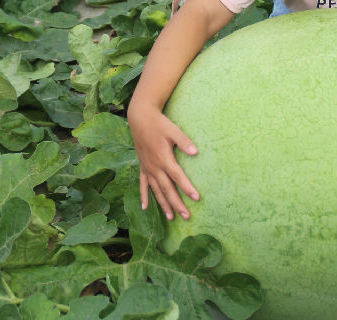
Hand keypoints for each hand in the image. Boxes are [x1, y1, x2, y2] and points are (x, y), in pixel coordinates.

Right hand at [128, 103, 199, 220]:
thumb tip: (196, 152)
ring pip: (156, 190)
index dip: (187, 188)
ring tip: (171, 218)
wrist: (140, 118)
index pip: (178, 177)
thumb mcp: (173, 130)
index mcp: (163, 158)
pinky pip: (143, 185)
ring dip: (164, 204)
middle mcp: (154, 166)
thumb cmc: (159, 123)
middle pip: (167, 189)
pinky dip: (144, 196)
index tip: (197, 198)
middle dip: (177, 203)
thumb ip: (184, 141)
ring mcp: (147, 168)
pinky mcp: (143, 167)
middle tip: (187, 216)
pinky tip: (145, 207)